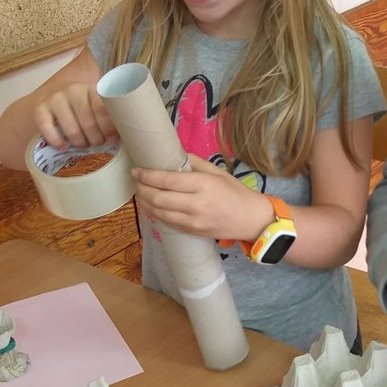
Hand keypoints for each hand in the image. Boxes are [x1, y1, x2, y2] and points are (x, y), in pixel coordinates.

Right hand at [34, 84, 115, 150]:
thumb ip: (108, 114)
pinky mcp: (40, 108)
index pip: (102, 109)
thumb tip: (125, 135)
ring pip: (71, 128)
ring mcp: (55, 98)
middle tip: (98, 144)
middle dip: (95, 138)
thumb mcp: (96, 104)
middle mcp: (73, 90)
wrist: (53, 95)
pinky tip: (63, 147)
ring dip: (80, 142)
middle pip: (88, 122)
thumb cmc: (82, 105)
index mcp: (91, 88)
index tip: (112, 140)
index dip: (109, 128)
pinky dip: (56, 141)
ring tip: (84, 145)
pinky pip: (48, 129)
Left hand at [131, 155, 270, 242]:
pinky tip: (152, 204)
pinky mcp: (191, 231)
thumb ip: (194, 163)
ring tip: (141, 192)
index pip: (167, 180)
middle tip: (136, 181)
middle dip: (141, 189)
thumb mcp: (217, 172)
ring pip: (158, 212)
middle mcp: (196, 204)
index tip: (136, 170)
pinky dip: (155, 212)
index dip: (147, 176)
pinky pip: (167, 222)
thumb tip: (173, 155)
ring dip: (144, 202)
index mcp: (203, 185)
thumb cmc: (235, 192)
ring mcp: (193, 221)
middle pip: (158, 198)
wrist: (250, 219)